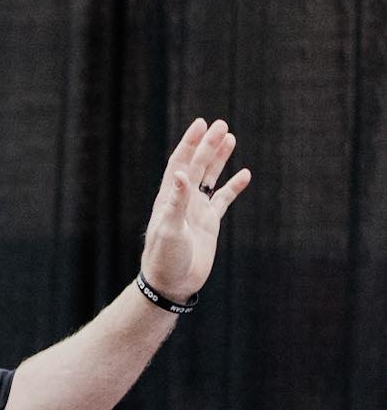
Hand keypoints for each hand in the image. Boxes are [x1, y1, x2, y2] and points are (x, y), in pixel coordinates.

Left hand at [140, 117, 251, 303]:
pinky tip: (245, 174)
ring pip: (210, 178)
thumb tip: (182, 172)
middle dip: (208, 145)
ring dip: (219, 159)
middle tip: (222, 125)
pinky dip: (233, 186)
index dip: (189, 143)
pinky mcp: (208, 223)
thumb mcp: (169, 229)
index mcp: (169, 198)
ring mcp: (196, 211)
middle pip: (197, 165)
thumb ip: (176, 201)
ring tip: (231, 138)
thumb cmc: (164, 258)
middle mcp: (182, 200)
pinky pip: (223, 200)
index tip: (201, 124)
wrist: (171, 285)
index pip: (180, 163)